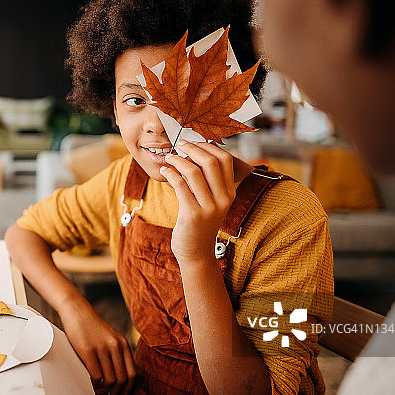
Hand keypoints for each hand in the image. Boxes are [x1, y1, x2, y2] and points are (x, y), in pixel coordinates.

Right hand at [58, 298, 135, 394]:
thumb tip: (118, 377)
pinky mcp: (88, 350)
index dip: (128, 389)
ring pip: (110, 380)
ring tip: (100, 393)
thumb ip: (117, 353)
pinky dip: (95, 385)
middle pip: (123, 379)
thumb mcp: (111, 338)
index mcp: (124, 344)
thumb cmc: (91, 326)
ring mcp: (103, 348)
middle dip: (117, 394)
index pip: (133, 373)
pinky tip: (93, 385)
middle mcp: (116, 346)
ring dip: (106, 391)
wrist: (77, 311)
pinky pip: (96, 375)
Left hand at [160, 141, 235, 264]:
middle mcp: (223, 199)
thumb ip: (207, 181)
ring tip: (169, 158)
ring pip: (193, 171)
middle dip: (192, 148)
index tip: (193, 142)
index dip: (208, 146)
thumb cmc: (199, 223)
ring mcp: (209, 207)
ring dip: (178, 160)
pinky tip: (165, 170)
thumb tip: (194, 153)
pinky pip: (180, 185)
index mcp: (230, 192)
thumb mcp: (210, 201)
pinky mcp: (193, 214)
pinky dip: (171, 173)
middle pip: (211, 162)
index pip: (225, 160)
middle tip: (179, 144)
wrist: (196, 252)